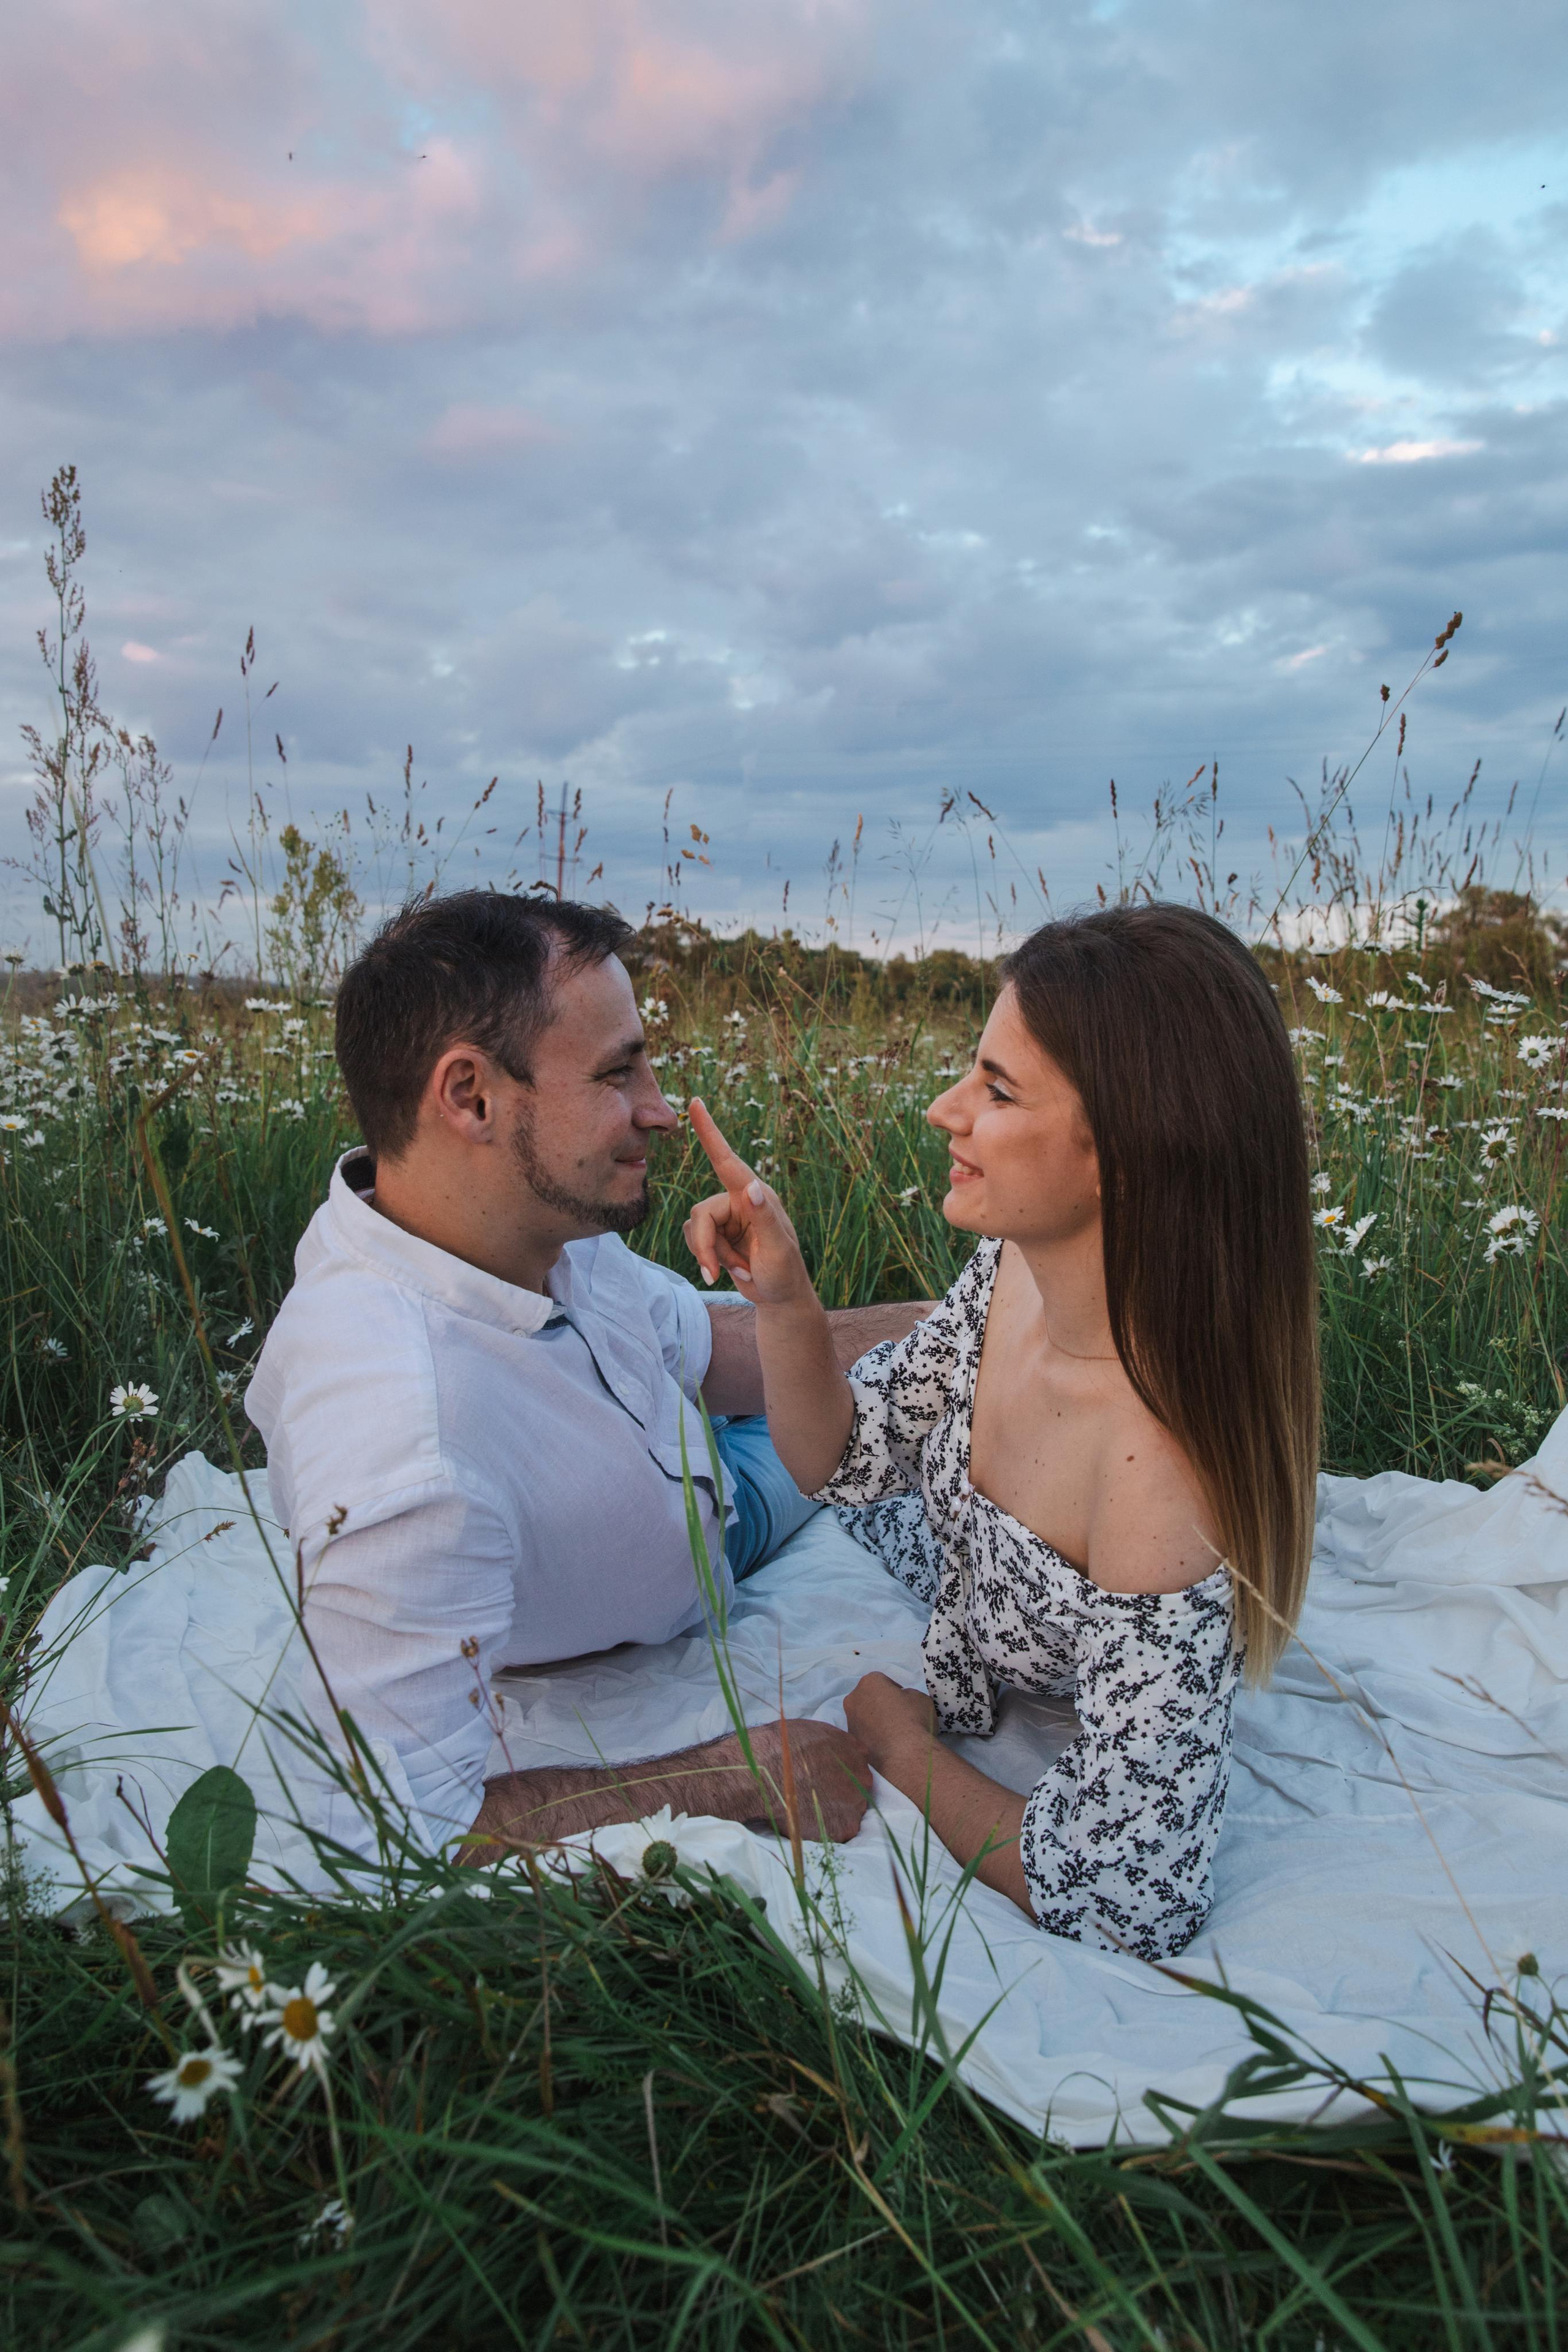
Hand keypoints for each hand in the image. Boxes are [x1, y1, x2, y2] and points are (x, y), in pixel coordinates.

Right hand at [683, 1098, 815, 1308]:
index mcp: (756, 1195)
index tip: (696, 1103)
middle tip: (716, 1272)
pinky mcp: (717, 1234)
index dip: (709, 1131)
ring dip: (710, 1255)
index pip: (727, 1159)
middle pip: (701, 1213)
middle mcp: (739, 1200)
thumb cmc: (784, 1273)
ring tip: (739, 1270)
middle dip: (705, 1246)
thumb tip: (750, 1186)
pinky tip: (730, 1271)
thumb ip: (763, 1216)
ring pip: (694, 1228)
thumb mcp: (777, 1248)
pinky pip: (694, 1240)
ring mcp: (727, 1218)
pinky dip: (707, 1259)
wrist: (780, 1299)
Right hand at [744, 1719, 871, 1842]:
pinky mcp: (844, 1827)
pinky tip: (809, 1822)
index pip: (856, 1766)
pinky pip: (840, 1832)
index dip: (840, 1774)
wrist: (765, 1772)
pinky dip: (826, 1830)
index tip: (826, 1780)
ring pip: (850, 1812)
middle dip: (841, 1794)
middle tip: (817, 1797)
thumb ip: (832, 1744)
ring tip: (810, 1811)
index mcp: (855, 1752)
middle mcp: (862, 1777)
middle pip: (857, 1790)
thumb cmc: (782, 1746)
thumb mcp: (812, 1730)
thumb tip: (832, 1753)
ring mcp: (855, 1803)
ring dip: (834, 1813)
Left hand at [843, 1673, 936, 1776]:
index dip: (896, 1692)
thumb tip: (901, 1702)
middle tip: (898, 1718)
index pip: (884, 1682)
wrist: (904, 1754)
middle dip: (881, 1705)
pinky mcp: (852, 1743)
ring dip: (876, 1723)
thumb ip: (907, 1695)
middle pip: (869, 1699)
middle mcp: (854, 1699)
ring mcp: (850, 1722)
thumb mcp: (919, 1698)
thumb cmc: (913, 1719)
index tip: (905, 1703)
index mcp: (869, 1682)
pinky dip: (873, 1738)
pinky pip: (864, 1735)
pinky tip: (888, 1746)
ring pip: (864, 1718)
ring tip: (893, 1735)